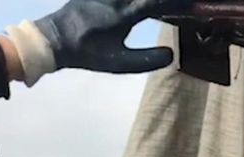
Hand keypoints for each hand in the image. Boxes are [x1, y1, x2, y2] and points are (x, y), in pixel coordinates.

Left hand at [35, 0, 190, 73]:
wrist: (53, 40)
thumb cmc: (87, 54)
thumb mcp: (118, 63)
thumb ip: (146, 60)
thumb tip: (171, 54)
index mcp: (123, 15)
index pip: (155, 2)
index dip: (175, 2)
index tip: (189, 5)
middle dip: (162, 0)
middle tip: (177, 5)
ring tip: (158, 5)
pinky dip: (130, 0)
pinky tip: (137, 4)